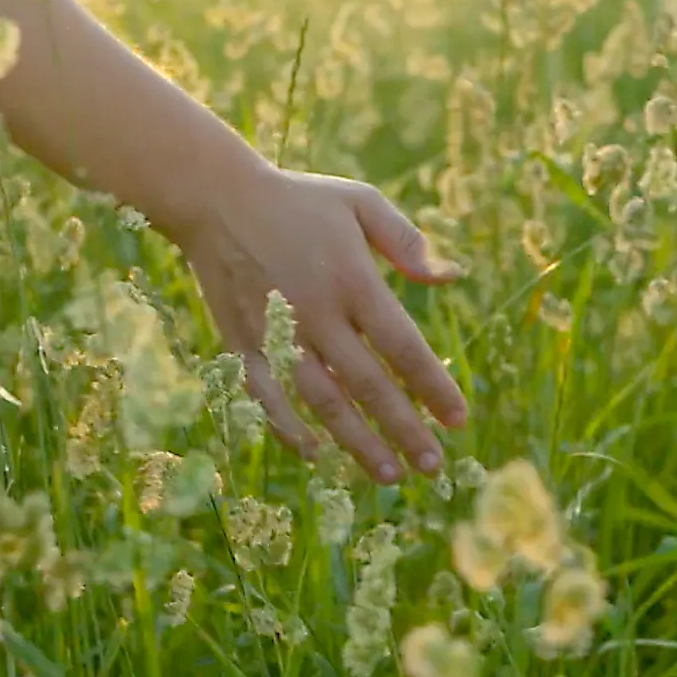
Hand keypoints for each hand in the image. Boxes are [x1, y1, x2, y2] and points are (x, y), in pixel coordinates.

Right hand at [173, 162, 468, 482]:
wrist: (217, 200)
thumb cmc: (298, 201)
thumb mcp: (360, 204)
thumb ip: (406, 241)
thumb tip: (451, 277)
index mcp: (353, 281)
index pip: (403, 348)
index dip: (433, 388)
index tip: (459, 420)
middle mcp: (318, 314)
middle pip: (369, 386)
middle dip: (404, 430)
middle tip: (433, 466)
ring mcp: (277, 334)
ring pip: (323, 401)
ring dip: (357, 443)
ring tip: (389, 476)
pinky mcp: (242, 344)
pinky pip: (268, 397)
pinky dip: (291, 429)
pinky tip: (317, 455)